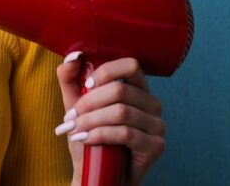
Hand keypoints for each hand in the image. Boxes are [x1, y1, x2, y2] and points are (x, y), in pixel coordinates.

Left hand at [55, 53, 165, 185]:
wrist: (98, 176)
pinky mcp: (156, 146)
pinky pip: (126, 133)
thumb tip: (73, 56)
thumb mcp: (76, 107)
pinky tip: (87, 140)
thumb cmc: (91, 139)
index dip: (107, 71)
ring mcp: (157, 125)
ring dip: (91, 121)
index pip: (131, 65)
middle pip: (121, 90)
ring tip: (75, 130)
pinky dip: (101, 135)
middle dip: (89, 103)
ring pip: (121, 112)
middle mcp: (152, 104)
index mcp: (137, 89)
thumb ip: (71, 79)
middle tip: (71, 117)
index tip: (87, 85)